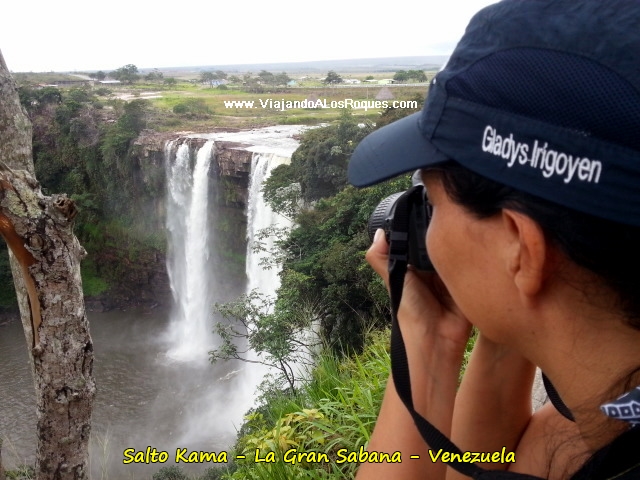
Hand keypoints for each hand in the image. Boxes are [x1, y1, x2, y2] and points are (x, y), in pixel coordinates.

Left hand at [366, 229, 472, 390]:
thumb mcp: (394, 279)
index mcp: (417, 265)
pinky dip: (477, 256)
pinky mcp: (471, 282)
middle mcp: (436, 268)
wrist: (437, 338)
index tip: (432, 210)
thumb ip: (381, 257)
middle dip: (446, 231)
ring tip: (467, 225)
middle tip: (452, 214)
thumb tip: (379, 232)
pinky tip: (480, 242)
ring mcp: (455, 274)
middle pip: (443, 242)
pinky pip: (477, 264)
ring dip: (463, 243)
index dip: (425, 225)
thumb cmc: (411, 311)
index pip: (422, 239)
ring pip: (461, 250)